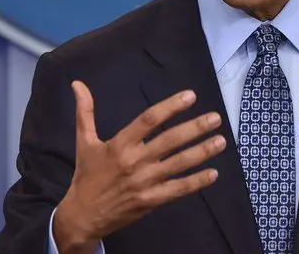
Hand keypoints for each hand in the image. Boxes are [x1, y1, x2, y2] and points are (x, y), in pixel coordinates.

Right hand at [53, 81, 224, 253]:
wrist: (83, 215)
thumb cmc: (87, 175)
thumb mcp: (84, 141)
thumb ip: (85, 112)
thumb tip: (78, 84)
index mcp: (119, 144)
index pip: (149, 120)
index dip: (171, 107)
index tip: (190, 97)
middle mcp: (134, 162)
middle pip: (169, 141)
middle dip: (194, 128)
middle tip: (215, 118)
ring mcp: (144, 183)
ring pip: (178, 164)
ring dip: (202, 152)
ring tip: (221, 140)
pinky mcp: (150, 201)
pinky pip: (177, 190)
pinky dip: (196, 182)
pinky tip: (213, 174)